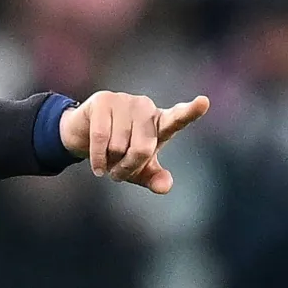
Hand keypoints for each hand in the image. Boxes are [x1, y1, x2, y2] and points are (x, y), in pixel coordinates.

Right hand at [59, 92, 209, 192]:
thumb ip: (155, 178)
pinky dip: (98, 159)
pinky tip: (97, 168)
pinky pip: (101, 138)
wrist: (84, 137)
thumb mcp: (139, 171)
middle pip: (143, 149)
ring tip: (106, 161)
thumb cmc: (119, 154)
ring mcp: (125, 101)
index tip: (203, 102)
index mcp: (160, 122)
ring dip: (110, 163)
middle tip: (118, 174)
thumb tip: (165, 186)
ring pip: (119, 146)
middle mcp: (146, 108)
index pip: (179, 118)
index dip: (191, 111)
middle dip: (128, 168)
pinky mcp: (103, 100)